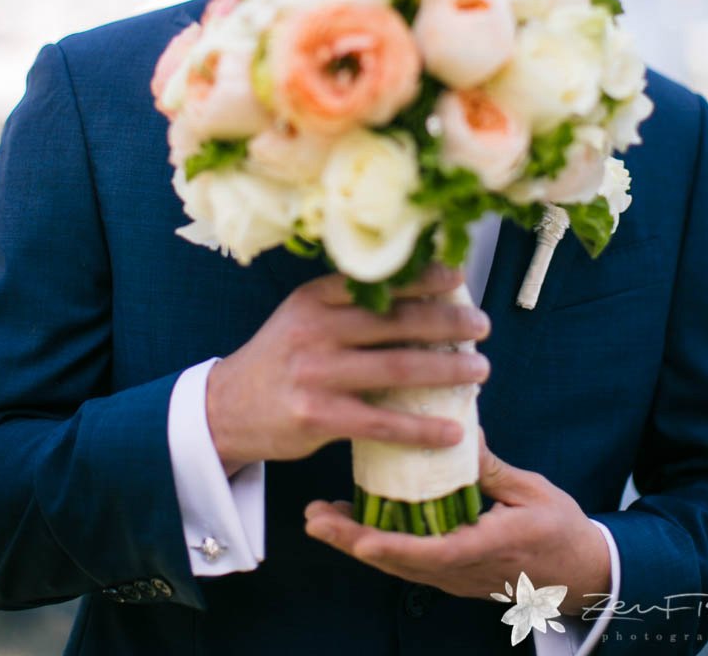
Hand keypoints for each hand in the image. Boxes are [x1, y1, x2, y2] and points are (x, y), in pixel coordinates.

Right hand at [206, 264, 490, 474]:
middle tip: (482, 326)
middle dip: (447, 321)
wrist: (226, 409)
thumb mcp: (303, 317)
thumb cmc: (281, 360)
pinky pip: (382, 421)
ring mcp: (317, 374)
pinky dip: (422, 427)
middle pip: (396, 321)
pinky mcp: (319, 416)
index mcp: (314, 298)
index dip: (422, 277)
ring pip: (397, 367)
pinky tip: (453, 430)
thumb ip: (347, 306)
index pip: (377, 281)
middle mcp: (316, 329)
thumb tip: (417, 296)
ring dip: (447, 369)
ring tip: (481, 370)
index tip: (458, 276)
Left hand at [304, 430, 609, 615]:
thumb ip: (491, 468)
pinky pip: (408, 562)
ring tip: (320, 518)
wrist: (581, 574)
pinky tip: (353, 523)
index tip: (360, 536)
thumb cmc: (560, 529)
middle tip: (315, 519)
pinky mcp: (451, 574)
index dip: (395, 546)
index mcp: (491, 546)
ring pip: (398, 566)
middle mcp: (466, 569)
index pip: (436, 553)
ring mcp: (456, 578)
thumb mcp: (531, 491)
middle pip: (402, 563)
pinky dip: (378, 544)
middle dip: (354, 542)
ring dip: (357, 543)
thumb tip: (460, 430)